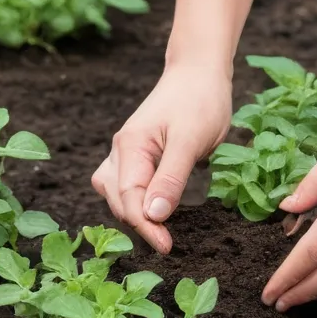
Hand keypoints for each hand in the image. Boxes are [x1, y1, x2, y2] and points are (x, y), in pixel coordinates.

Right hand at [92, 62, 231, 254]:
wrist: (200, 71)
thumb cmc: (200, 100)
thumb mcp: (190, 140)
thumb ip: (171, 178)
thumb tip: (153, 215)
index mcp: (129, 146)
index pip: (129, 198)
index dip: (146, 226)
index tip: (167, 246)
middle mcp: (121, 150)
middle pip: (117, 199)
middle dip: (138, 224)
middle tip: (168, 244)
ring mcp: (127, 151)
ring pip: (116, 193)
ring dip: (132, 214)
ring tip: (158, 232)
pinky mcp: (139, 153)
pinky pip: (127, 183)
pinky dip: (136, 200)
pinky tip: (155, 210)